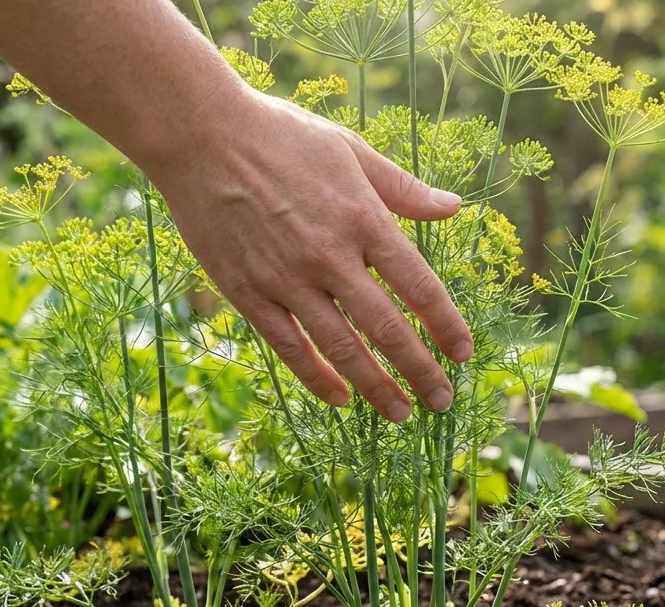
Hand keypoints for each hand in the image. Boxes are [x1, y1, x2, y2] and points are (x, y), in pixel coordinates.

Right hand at [147, 87, 473, 422]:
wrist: (200, 135)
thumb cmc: (280, 135)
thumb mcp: (351, 150)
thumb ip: (403, 188)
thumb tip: (455, 206)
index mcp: (364, 219)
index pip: (420, 287)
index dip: (447, 326)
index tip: (464, 354)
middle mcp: (331, 257)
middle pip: (388, 329)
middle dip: (421, 371)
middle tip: (442, 401)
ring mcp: (287, 279)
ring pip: (341, 348)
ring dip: (376, 387)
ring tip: (401, 414)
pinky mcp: (248, 293)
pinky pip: (289, 347)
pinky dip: (317, 378)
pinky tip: (340, 399)